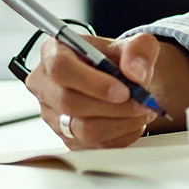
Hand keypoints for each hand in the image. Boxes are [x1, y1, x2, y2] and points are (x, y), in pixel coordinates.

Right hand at [25, 32, 161, 148]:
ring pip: (82, 129)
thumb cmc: (122, 59)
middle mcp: (46, 84)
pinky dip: (120, 136)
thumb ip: (140, 50)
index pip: (60, 67)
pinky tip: (133, 122)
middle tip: (142, 103)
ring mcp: (52, 114)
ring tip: (143, 111)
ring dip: (121, 123)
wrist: (124, 81)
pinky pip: (93, 145)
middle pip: (70, 102)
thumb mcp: (138, 44)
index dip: (92, 82)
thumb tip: (136, 72)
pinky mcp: (66, 138)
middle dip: (114, 106)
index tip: (124, 90)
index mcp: (54, 51)